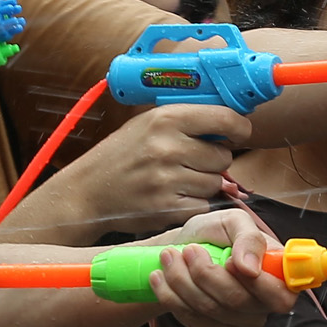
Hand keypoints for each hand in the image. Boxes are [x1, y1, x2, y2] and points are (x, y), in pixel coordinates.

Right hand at [66, 105, 250, 235]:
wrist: (88, 191)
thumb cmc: (121, 154)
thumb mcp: (147, 123)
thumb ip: (187, 120)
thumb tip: (233, 124)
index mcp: (166, 118)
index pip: (226, 119)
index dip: (239, 128)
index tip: (238, 134)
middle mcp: (168, 147)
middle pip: (224, 156)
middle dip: (214, 161)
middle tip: (192, 162)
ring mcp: (168, 180)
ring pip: (216, 183)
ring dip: (204, 184)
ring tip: (178, 179)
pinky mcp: (167, 208)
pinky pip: (203, 205)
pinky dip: (194, 203)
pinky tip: (173, 196)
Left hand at [145, 208, 297, 326]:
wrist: (182, 250)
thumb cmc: (212, 234)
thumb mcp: (232, 221)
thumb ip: (248, 238)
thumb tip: (251, 267)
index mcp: (277, 276)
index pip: (281, 296)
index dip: (256, 284)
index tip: (227, 261)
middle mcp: (264, 304)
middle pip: (236, 302)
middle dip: (203, 273)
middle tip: (187, 250)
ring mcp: (240, 321)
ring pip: (209, 310)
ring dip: (181, 281)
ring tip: (169, 258)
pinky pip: (193, 321)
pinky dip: (171, 297)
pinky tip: (161, 279)